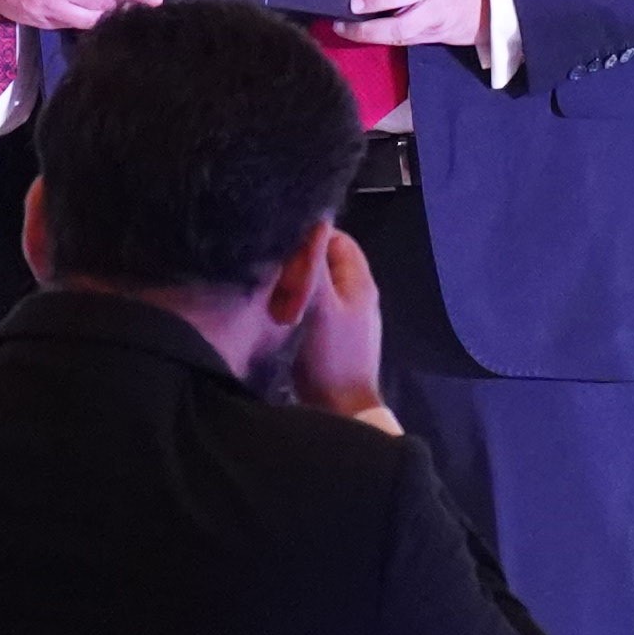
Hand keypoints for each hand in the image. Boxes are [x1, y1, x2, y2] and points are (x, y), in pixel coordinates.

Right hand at [292, 221, 390, 425]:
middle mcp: (357, 294)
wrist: (341, 408)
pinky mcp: (331, 334)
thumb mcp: (321, 307)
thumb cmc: (332, 355)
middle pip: (326, 262)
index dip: (312, 238)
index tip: (283, 247)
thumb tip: (316, 226)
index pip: (339, 240)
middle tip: (273, 271)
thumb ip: (317, 267)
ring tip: (273, 292)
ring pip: (318, 285)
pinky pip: (313, 306)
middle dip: (301, 262)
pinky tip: (280, 313)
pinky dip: (298, 305)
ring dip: (297, 286)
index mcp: (360, 282)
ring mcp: (346, 316)